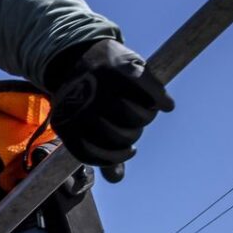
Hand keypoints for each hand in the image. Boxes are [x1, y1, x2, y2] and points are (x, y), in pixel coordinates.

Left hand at [45, 39, 172, 182]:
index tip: (128, 150)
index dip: (117, 157)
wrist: (77, 53)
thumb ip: (100, 149)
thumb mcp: (83, 122)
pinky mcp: (122, 68)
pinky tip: (165, 105)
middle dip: (133, 134)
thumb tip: (117, 179)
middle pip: (122, 136)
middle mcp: (83, 106)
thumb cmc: (84, 96)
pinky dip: (161, 101)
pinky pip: (151, 94)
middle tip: (134, 124)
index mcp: (67, 123)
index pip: (96, 154)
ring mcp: (102, 87)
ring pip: (138, 117)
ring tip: (144, 111)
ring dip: (146, 117)